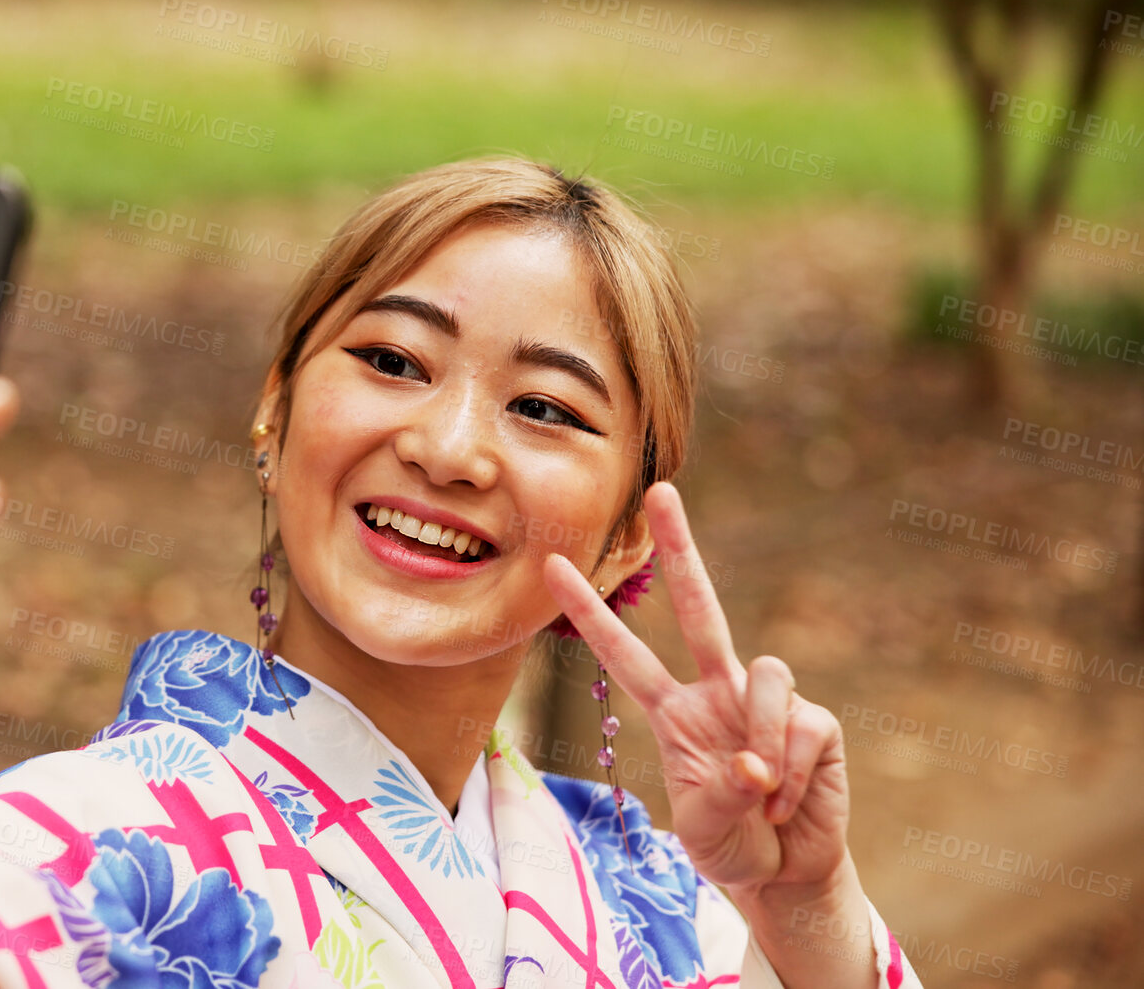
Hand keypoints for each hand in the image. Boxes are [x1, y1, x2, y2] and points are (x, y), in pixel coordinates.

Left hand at [542, 481, 848, 893]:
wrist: (785, 874)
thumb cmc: (730, 846)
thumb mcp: (703, 829)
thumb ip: (720, 794)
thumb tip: (753, 762)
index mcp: (672, 713)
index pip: (624, 655)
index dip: (591, 614)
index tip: (552, 565)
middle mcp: (716, 693)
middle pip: (700, 607)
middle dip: (681, 547)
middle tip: (661, 491)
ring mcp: (765, 702)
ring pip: (765, 671)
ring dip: (762, 738)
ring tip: (761, 792)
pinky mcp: (814, 721)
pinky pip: (799, 724)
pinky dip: (792, 770)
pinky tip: (787, 802)